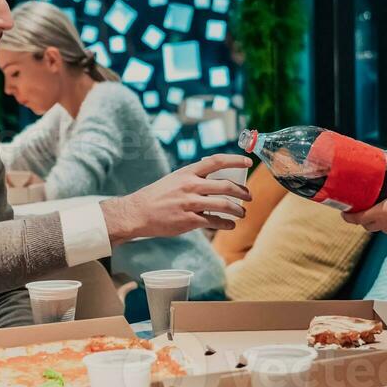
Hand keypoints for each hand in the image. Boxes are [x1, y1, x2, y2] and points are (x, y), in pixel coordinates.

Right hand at [103, 153, 252, 241]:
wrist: (138, 212)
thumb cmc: (158, 196)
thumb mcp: (175, 179)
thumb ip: (195, 178)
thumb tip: (218, 181)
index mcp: (188, 172)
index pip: (216, 161)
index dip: (235, 160)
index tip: (247, 162)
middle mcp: (190, 185)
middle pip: (226, 185)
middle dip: (242, 192)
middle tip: (249, 196)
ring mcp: (190, 203)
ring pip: (224, 205)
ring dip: (238, 210)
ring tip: (242, 213)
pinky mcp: (189, 221)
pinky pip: (214, 222)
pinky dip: (226, 224)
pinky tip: (230, 225)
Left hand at [342, 155, 386, 235]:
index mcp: (377, 214)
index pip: (356, 218)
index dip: (347, 216)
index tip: (342, 212)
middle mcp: (381, 224)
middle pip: (364, 224)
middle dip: (359, 218)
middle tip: (357, 209)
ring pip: (375, 226)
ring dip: (372, 220)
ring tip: (373, 209)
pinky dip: (384, 222)